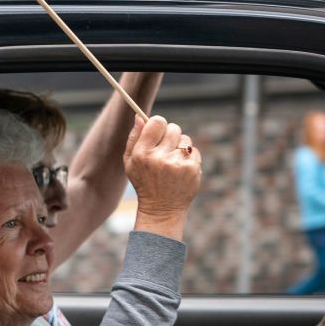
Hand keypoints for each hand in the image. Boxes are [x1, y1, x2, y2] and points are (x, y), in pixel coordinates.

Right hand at [123, 115, 201, 238]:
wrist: (161, 209)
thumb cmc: (144, 182)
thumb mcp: (131, 162)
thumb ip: (134, 138)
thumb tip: (139, 116)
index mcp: (142, 153)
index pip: (157, 122)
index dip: (158, 124)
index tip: (158, 132)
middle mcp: (159, 157)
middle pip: (173, 128)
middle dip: (170, 136)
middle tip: (165, 150)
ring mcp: (177, 163)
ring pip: (185, 140)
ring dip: (180, 147)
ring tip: (172, 163)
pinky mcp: (192, 169)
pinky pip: (193, 151)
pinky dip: (189, 158)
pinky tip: (180, 170)